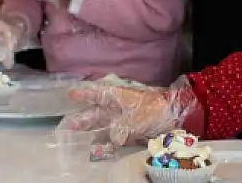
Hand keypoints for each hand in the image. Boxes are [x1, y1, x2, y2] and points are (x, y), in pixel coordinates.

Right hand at [59, 77, 197, 145]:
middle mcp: (118, 107)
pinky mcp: (130, 132)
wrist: (176, 116)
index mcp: (118, 96)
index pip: (97, 93)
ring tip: (75, 138)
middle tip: (65, 125)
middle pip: (96, 112)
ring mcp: (124, 120)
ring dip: (90, 132)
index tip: (70, 93)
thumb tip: (112, 138)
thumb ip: (121, 128)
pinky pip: (113, 137)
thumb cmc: (155, 110)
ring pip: (102, 125)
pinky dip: (104, 142)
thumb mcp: (136, 118)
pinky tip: (96, 148)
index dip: (84, 94)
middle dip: (81, 119)